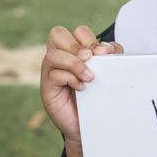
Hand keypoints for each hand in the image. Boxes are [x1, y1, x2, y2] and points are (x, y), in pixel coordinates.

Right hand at [40, 25, 122, 142]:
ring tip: (89, 77)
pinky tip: (82, 88)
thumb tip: (109, 49)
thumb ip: (109, 58)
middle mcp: (59, 58)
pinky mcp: (47, 89)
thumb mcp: (107, 73)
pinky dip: (71, 79)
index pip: (77, 31)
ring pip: (54, 54)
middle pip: (57, 34)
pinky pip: (54, 75)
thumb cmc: (96, 97)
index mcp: (73, 51)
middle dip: (78, 46)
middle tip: (91, 59)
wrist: (90, 126)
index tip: (105, 53)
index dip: (90, 38)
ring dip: (75, 63)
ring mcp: (50, 73)